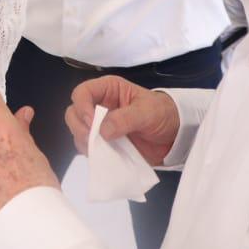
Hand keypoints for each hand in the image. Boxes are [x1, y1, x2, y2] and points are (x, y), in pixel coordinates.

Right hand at [65, 75, 180, 167]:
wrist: (175, 136)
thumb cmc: (162, 114)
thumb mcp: (147, 112)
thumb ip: (125, 118)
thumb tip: (102, 131)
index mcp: (107, 90)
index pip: (82, 93)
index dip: (82, 106)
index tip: (92, 123)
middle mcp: (99, 106)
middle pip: (73, 113)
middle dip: (79, 127)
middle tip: (93, 140)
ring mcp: (100, 127)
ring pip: (78, 132)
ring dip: (84, 142)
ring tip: (100, 151)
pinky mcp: (104, 144)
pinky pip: (89, 149)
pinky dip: (92, 154)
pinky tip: (103, 158)